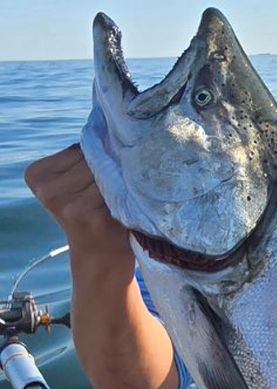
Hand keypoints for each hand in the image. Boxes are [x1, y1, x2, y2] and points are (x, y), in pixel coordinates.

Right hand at [24, 144, 130, 264]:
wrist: (100, 257)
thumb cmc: (90, 214)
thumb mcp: (73, 184)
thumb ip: (83, 158)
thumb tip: (112, 131)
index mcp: (36, 176)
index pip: (80, 148)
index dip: (100, 158)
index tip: (102, 179)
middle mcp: (49, 191)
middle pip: (95, 160)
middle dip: (111, 168)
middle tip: (117, 189)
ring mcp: (70, 205)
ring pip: (107, 172)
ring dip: (121, 180)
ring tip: (122, 196)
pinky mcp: (92, 217)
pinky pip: (118, 189)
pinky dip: (128, 193)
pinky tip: (128, 204)